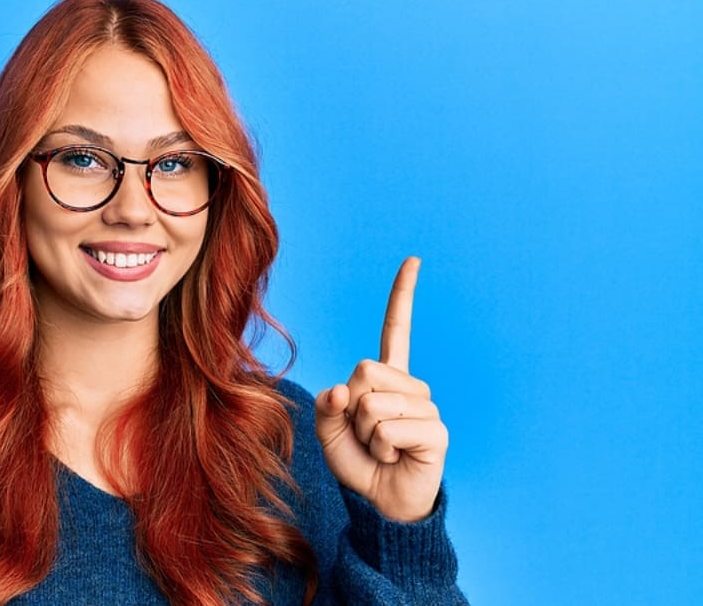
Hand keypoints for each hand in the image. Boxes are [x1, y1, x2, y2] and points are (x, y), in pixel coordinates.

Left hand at [314, 257, 447, 521]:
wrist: (380, 503)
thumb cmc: (357, 464)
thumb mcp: (329, 432)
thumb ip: (327, 406)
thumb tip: (342, 388)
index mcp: (386, 380)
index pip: (397, 330)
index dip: (402, 296)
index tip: (413, 260)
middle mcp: (410, 388)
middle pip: (364, 371)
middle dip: (352, 408)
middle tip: (366, 436)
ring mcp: (426, 408)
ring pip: (372, 404)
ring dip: (366, 435)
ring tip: (382, 450)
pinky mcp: (436, 432)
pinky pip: (388, 429)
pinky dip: (381, 449)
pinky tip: (395, 459)